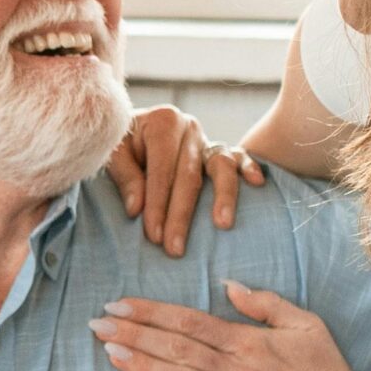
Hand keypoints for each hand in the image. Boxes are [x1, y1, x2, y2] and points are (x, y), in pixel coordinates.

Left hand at [89, 280, 367, 370]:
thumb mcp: (304, 323)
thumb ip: (264, 303)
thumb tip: (227, 284)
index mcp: (247, 341)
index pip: (188, 321)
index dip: (150, 312)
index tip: (118, 305)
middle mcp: (236, 369)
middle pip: (175, 347)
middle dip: (133, 334)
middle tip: (96, 325)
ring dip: (142, 366)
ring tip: (108, 353)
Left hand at [106, 106, 265, 255]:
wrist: (133, 130)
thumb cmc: (122, 145)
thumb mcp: (114, 154)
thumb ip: (125, 177)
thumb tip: (137, 209)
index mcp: (162, 122)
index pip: (162, 169)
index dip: (157, 203)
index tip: (154, 236)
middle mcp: (189, 128)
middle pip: (189, 174)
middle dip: (181, 214)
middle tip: (175, 248)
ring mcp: (207, 139)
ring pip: (220, 166)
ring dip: (223, 196)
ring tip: (222, 224)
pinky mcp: (221, 150)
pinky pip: (241, 157)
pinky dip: (250, 168)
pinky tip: (257, 184)